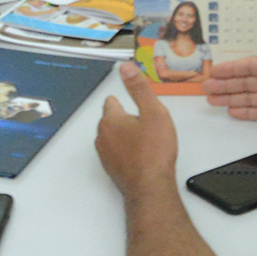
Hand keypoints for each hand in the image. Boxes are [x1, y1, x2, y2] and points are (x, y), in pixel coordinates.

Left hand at [96, 62, 178, 198]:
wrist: (150, 187)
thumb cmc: (154, 151)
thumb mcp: (153, 113)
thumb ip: (139, 88)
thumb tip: (126, 68)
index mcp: (111, 119)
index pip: (112, 101)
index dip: (127, 101)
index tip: (140, 105)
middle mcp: (102, 135)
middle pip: (113, 119)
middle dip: (127, 118)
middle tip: (148, 125)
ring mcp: (104, 154)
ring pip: (114, 136)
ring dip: (126, 135)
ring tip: (147, 141)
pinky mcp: (110, 168)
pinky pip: (116, 152)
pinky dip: (126, 151)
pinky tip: (141, 156)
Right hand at [204, 22, 256, 140]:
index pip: (252, 65)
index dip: (232, 68)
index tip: (215, 70)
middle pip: (248, 82)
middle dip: (227, 85)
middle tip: (206, 88)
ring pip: (251, 97)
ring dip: (232, 98)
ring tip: (213, 100)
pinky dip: (246, 111)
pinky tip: (232, 111)